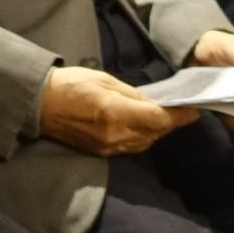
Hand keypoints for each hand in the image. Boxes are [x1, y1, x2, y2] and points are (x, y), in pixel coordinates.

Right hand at [39, 65, 194, 155]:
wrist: (39, 105)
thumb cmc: (71, 84)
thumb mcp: (105, 80)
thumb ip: (133, 94)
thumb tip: (153, 103)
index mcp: (116, 113)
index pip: (158, 119)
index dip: (179, 116)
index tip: (194, 110)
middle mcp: (115, 135)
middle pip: (155, 133)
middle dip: (170, 123)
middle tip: (180, 110)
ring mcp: (108, 147)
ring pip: (144, 143)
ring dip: (157, 131)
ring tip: (163, 117)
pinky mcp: (101, 152)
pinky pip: (130, 147)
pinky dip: (142, 137)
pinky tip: (143, 126)